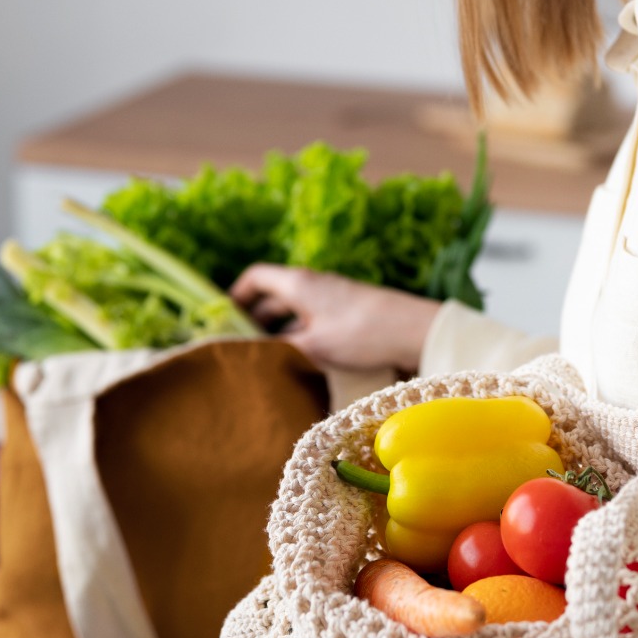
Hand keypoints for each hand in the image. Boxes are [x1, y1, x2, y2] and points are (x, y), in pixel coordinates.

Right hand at [229, 264, 438, 372]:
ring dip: (279, 330)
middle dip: (255, 318)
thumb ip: (280, 350)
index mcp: (298, 283)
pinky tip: (300, 360)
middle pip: (274, 295)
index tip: (223, 317)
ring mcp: (332, 298)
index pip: (256, 277)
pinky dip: (300, 336)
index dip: (236, 294)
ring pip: (295, 311)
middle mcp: (313, 285)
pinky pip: (314, 320)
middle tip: (241, 345)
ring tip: (267, 358)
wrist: (414, 331)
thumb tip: (254, 358)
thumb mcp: (312, 346)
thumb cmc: (360, 333)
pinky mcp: (349, 313)